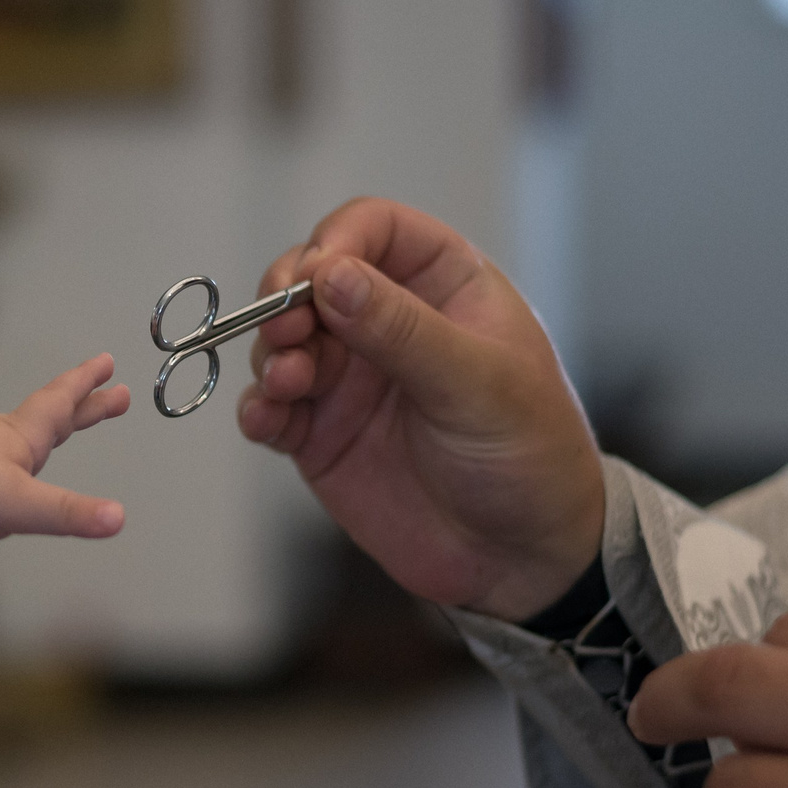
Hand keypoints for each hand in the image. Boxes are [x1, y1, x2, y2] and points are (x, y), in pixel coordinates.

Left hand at [0, 354, 128, 559]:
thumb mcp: (19, 505)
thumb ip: (69, 513)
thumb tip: (116, 518)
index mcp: (19, 437)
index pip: (61, 402)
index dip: (87, 385)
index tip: (107, 363)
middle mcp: (0, 442)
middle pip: (52, 417)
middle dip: (85, 406)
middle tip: (115, 396)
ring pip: (23, 441)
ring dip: (50, 433)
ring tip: (62, 433)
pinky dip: (18, 467)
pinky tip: (11, 482)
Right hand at [236, 199, 602, 618]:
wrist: (522, 559)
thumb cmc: (529, 456)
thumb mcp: (477, 384)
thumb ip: (401, 329)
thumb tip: (330, 275)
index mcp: (443, 285)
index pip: (374, 229)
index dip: (337, 241)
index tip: (316, 276)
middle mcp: (389, 321)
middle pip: (311, 276)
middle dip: (286, 296)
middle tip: (285, 328)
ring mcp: (350, 377)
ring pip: (281, 338)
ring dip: (271, 352)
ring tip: (289, 383)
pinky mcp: (320, 434)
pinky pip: (271, 406)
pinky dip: (258, 407)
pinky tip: (266, 420)